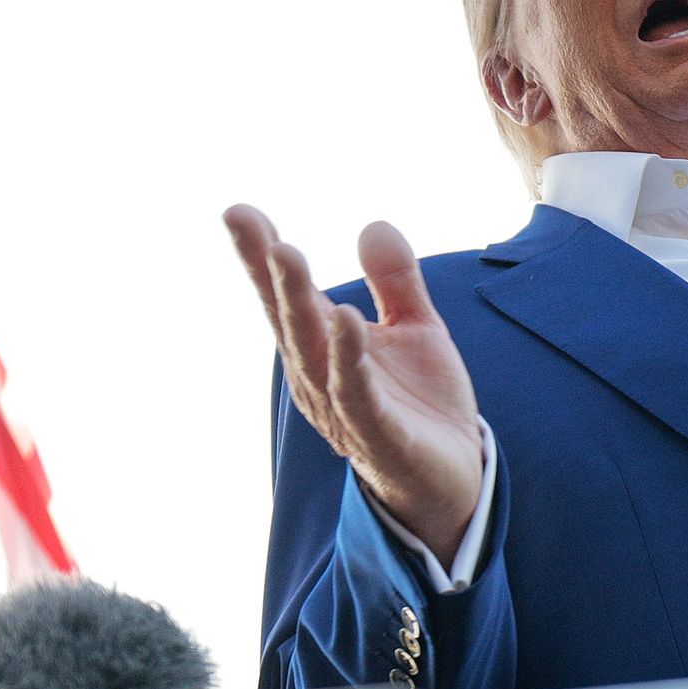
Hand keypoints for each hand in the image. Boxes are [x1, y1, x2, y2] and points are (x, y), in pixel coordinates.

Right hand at [224, 207, 483, 572]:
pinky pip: (358, 393)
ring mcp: (344, 407)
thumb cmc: (419, 404)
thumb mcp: (415, 329)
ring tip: (287, 254)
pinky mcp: (378, 435)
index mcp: (324, 345)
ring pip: (314, 351)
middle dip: (271, 272)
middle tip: (252, 226)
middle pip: (291, 317)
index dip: (260, 256)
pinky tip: (347, 320)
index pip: (287, 296)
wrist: (450, 477)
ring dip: (299, 303)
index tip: (237, 211)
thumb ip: (395, 281)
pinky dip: (349, 358)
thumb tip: (373, 225)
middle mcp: (320, 375)